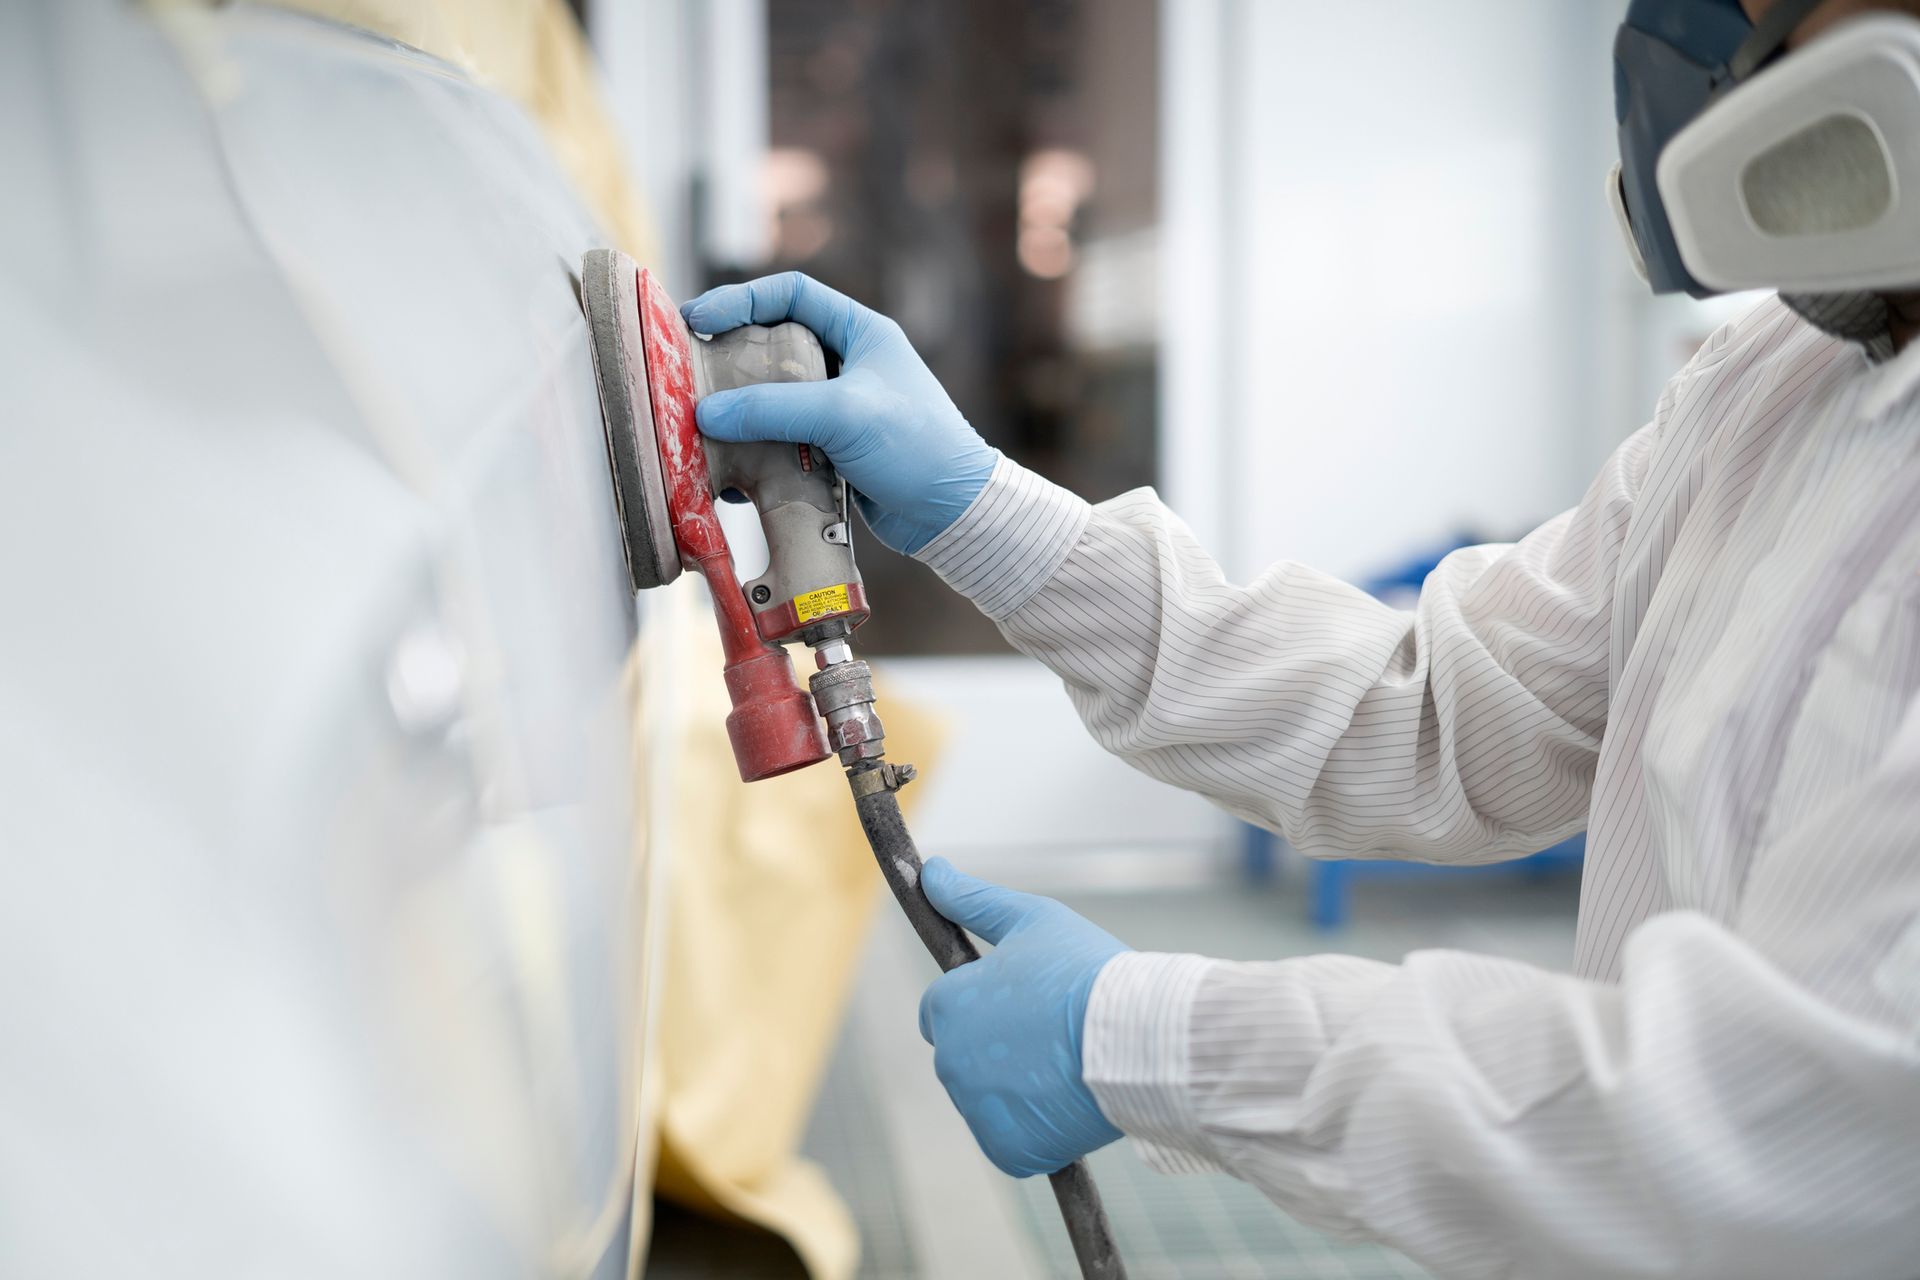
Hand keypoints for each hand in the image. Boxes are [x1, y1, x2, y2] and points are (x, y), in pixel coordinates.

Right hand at [682, 273, 999, 554]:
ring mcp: (838, 409)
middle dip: (729, 359)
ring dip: (737, 412)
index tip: (698, 319)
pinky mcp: (830, 451)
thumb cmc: (916, 448)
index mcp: (861, 332)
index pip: (791, 294)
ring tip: (700, 425)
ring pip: (771, 398)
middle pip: (772, 345)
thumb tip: (706, 411)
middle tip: (687, 372)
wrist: (954, 516)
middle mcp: (847, 364)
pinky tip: (733, 471)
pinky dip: (753, 451)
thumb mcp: (844, 416)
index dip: (741, 299)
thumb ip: (774, 408)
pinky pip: (780, 440)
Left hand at [916, 857, 1127, 1176]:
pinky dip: (1033, 1130)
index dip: (980, 1008)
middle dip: (997, 1050)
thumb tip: (931, 873)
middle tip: (1053, 1036)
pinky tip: (1066, 1103)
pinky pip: (1009, 1140)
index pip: (941, 1012)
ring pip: (986, 1100)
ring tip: (1068, 1066)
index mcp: (948, 1006)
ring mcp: (977, 1110)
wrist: (1140, 1036)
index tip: (1022, 1006)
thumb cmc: (1087, 972)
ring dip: (1015, 1089)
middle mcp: (950, 1061)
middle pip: (964, 1058)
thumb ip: (973, 900)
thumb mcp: (1031, 919)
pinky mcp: (1008, 1149)